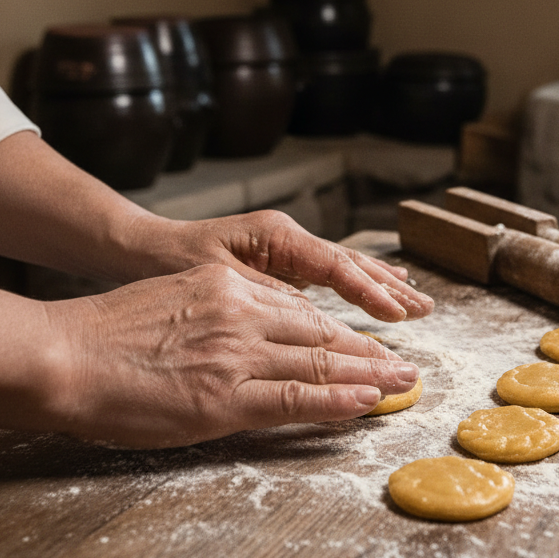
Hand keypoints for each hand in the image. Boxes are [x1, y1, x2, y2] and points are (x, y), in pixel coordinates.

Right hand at [48, 262, 420, 447]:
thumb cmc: (107, 329)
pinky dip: (337, 401)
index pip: (299, 308)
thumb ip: (221, 304)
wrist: (63, 353)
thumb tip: (256, 323)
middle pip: (320, 333)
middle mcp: (241, 312)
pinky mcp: (224, 398)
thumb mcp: (174, 294)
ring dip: (368, 375)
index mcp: (228, 284)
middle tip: (402, 362)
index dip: (338, 329)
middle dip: (367, 350)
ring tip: (402, 383)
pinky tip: (366, 404)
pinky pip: (295, 399)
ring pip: (318, 363)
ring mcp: (236, 355)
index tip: (364, 340)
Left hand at [144, 209, 434, 322]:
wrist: (134, 252)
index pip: (335, 265)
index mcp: (274, 236)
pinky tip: (376, 289)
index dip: (369, 291)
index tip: (397, 315)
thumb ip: (267, 300)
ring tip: (414, 300)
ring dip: (379, 285)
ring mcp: (282, 247)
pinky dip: (355, 284)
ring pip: (341, 266)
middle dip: (387, 287)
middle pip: (348, 263)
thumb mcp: (216, 285)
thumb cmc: (166, 268)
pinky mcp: (276, 261)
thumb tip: (313, 320)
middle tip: (424, 310)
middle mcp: (284, 236)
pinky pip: (325, 274)